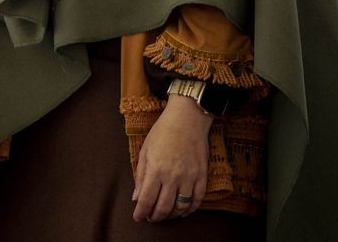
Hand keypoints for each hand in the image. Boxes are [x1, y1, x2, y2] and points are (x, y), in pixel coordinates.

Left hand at [132, 93, 210, 221]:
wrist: (186, 120)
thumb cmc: (162, 133)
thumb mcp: (145, 151)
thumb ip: (141, 176)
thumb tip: (136, 197)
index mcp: (156, 170)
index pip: (147, 199)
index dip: (141, 212)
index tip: (138, 217)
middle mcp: (173, 176)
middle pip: (164, 207)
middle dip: (156, 216)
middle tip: (151, 218)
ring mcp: (189, 177)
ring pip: (181, 206)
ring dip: (172, 215)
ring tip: (165, 215)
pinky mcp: (202, 176)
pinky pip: (197, 199)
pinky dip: (190, 209)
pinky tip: (184, 211)